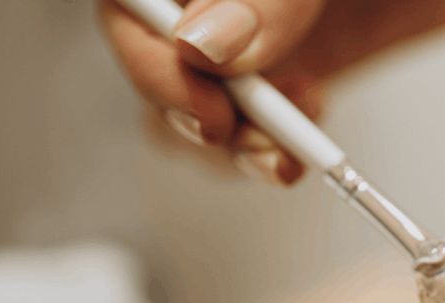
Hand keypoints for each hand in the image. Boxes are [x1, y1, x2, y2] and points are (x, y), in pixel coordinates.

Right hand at [100, 0, 444, 184]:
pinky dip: (268, 144)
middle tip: (259, 142)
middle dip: (202, 119)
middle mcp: (214, 2)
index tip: (212, 109)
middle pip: (155, 66)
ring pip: (190, 107)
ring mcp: (242, 36)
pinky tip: (311, 118)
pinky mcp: (276, 69)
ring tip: (290, 146)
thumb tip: (205, 45)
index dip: (153, 65)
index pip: (133, 10)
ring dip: (236, 145)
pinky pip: (241, 125)